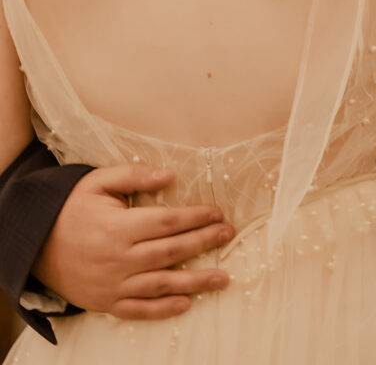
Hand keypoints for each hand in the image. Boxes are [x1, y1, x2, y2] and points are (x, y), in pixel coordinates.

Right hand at [33, 165, 233, 319]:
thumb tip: (169, 176)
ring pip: (161, 284)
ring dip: (195, 282)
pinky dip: (164, 310)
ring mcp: (113, 284)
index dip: (195, 217)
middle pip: (170, 252)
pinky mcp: (107, 303)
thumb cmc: (72, 209)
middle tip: (229, 235)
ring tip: (222, 277)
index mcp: (119, 226)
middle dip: (203, 242)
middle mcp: (119, 258)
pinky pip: (139, 310)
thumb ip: (134, 176)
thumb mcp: (97, 182)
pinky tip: (187, 303)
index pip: (167, 222)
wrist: (36, 246)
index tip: (217, 213)